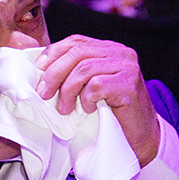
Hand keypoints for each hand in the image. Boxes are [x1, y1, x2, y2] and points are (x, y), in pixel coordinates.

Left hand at [35, 35, 161, 164]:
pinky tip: (88, 109)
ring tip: (65, 108)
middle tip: (44, 93)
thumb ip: (74, 73)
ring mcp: (127, 67)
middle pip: (77, 53)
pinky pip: (96, 86)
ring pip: (84, 69)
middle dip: (54, 73)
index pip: (77, 41)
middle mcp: (121, 53)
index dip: (54, 53)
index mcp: (110, 49)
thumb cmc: (112, 114)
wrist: (140, 137)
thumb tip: (40, 69)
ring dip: (67, 91)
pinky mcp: (129, 85)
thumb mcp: (90, 87)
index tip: (38, 69)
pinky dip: (85, 99)